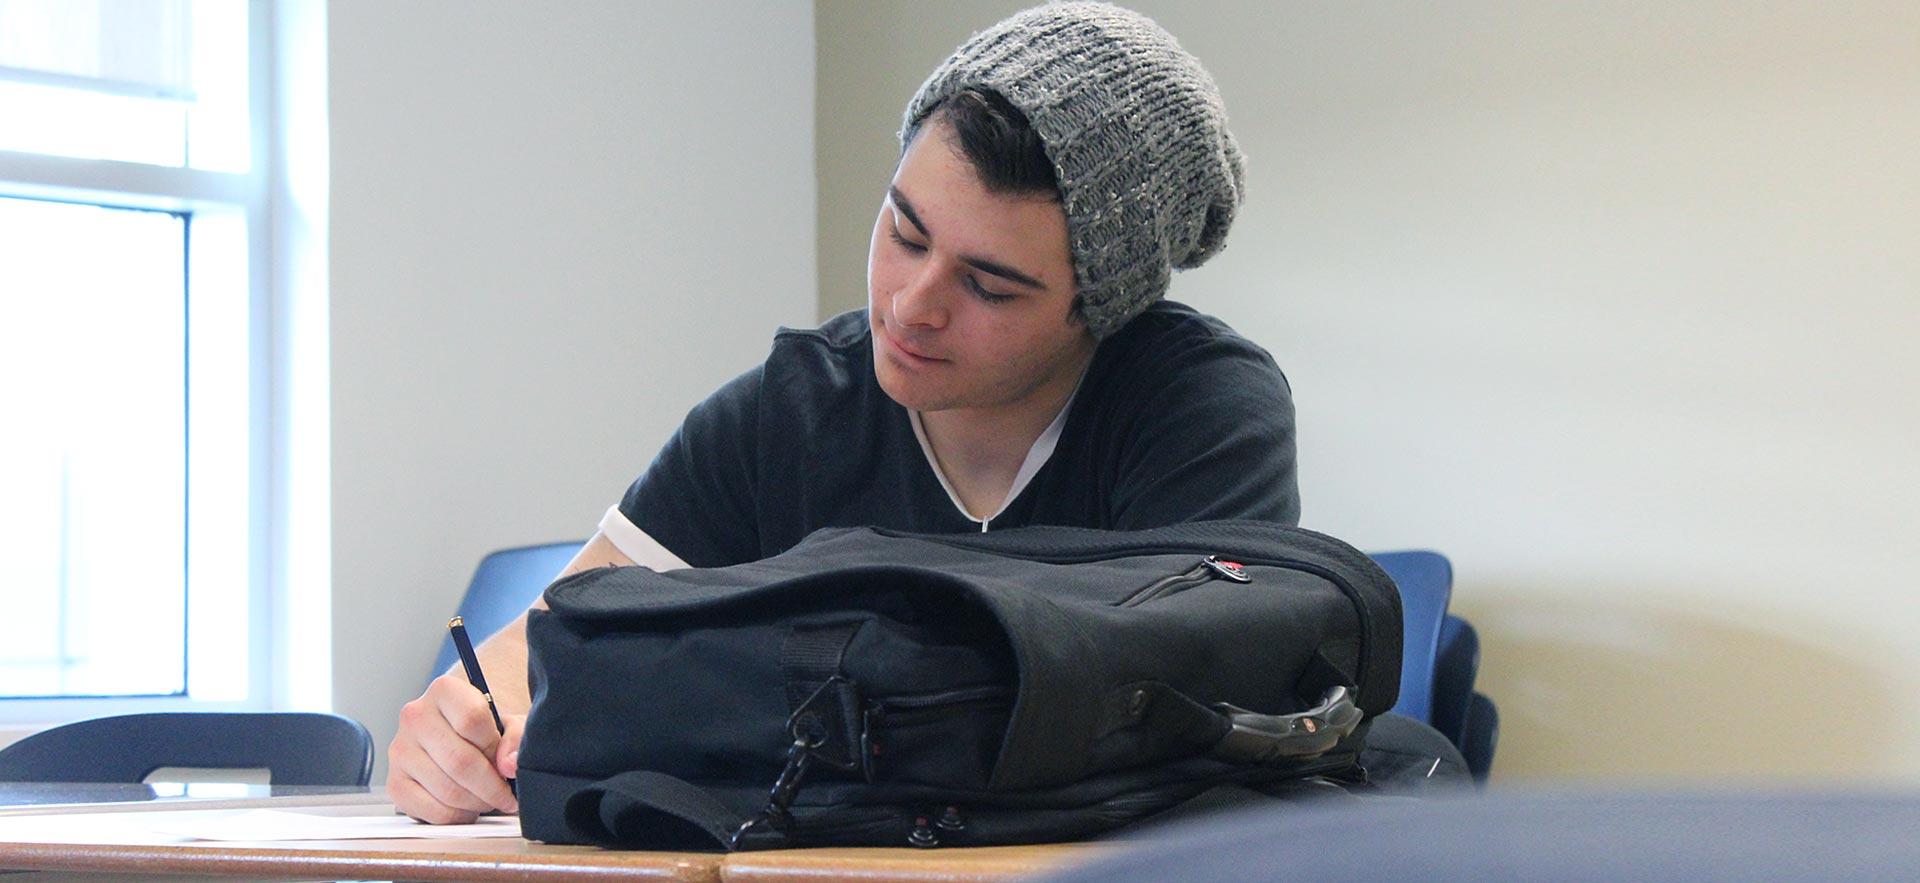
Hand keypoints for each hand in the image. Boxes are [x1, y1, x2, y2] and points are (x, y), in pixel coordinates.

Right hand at [388, 671, 524, 823]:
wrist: (455, 737)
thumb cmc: (484, 730)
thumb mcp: (509, 723)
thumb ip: (517, 737)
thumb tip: (509, 765)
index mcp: (444, 691)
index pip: (472, 719)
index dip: (495, 748)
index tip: (506, 763)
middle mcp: (415, 716)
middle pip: (459, 761)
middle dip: (491, 787)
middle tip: (506, 796)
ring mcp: (400, 750)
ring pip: (447, 790)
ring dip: (477, 803)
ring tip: (489, 801)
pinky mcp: (395, 782)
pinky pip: (431, 811)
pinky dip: (457, 816)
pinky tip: (468, 808)